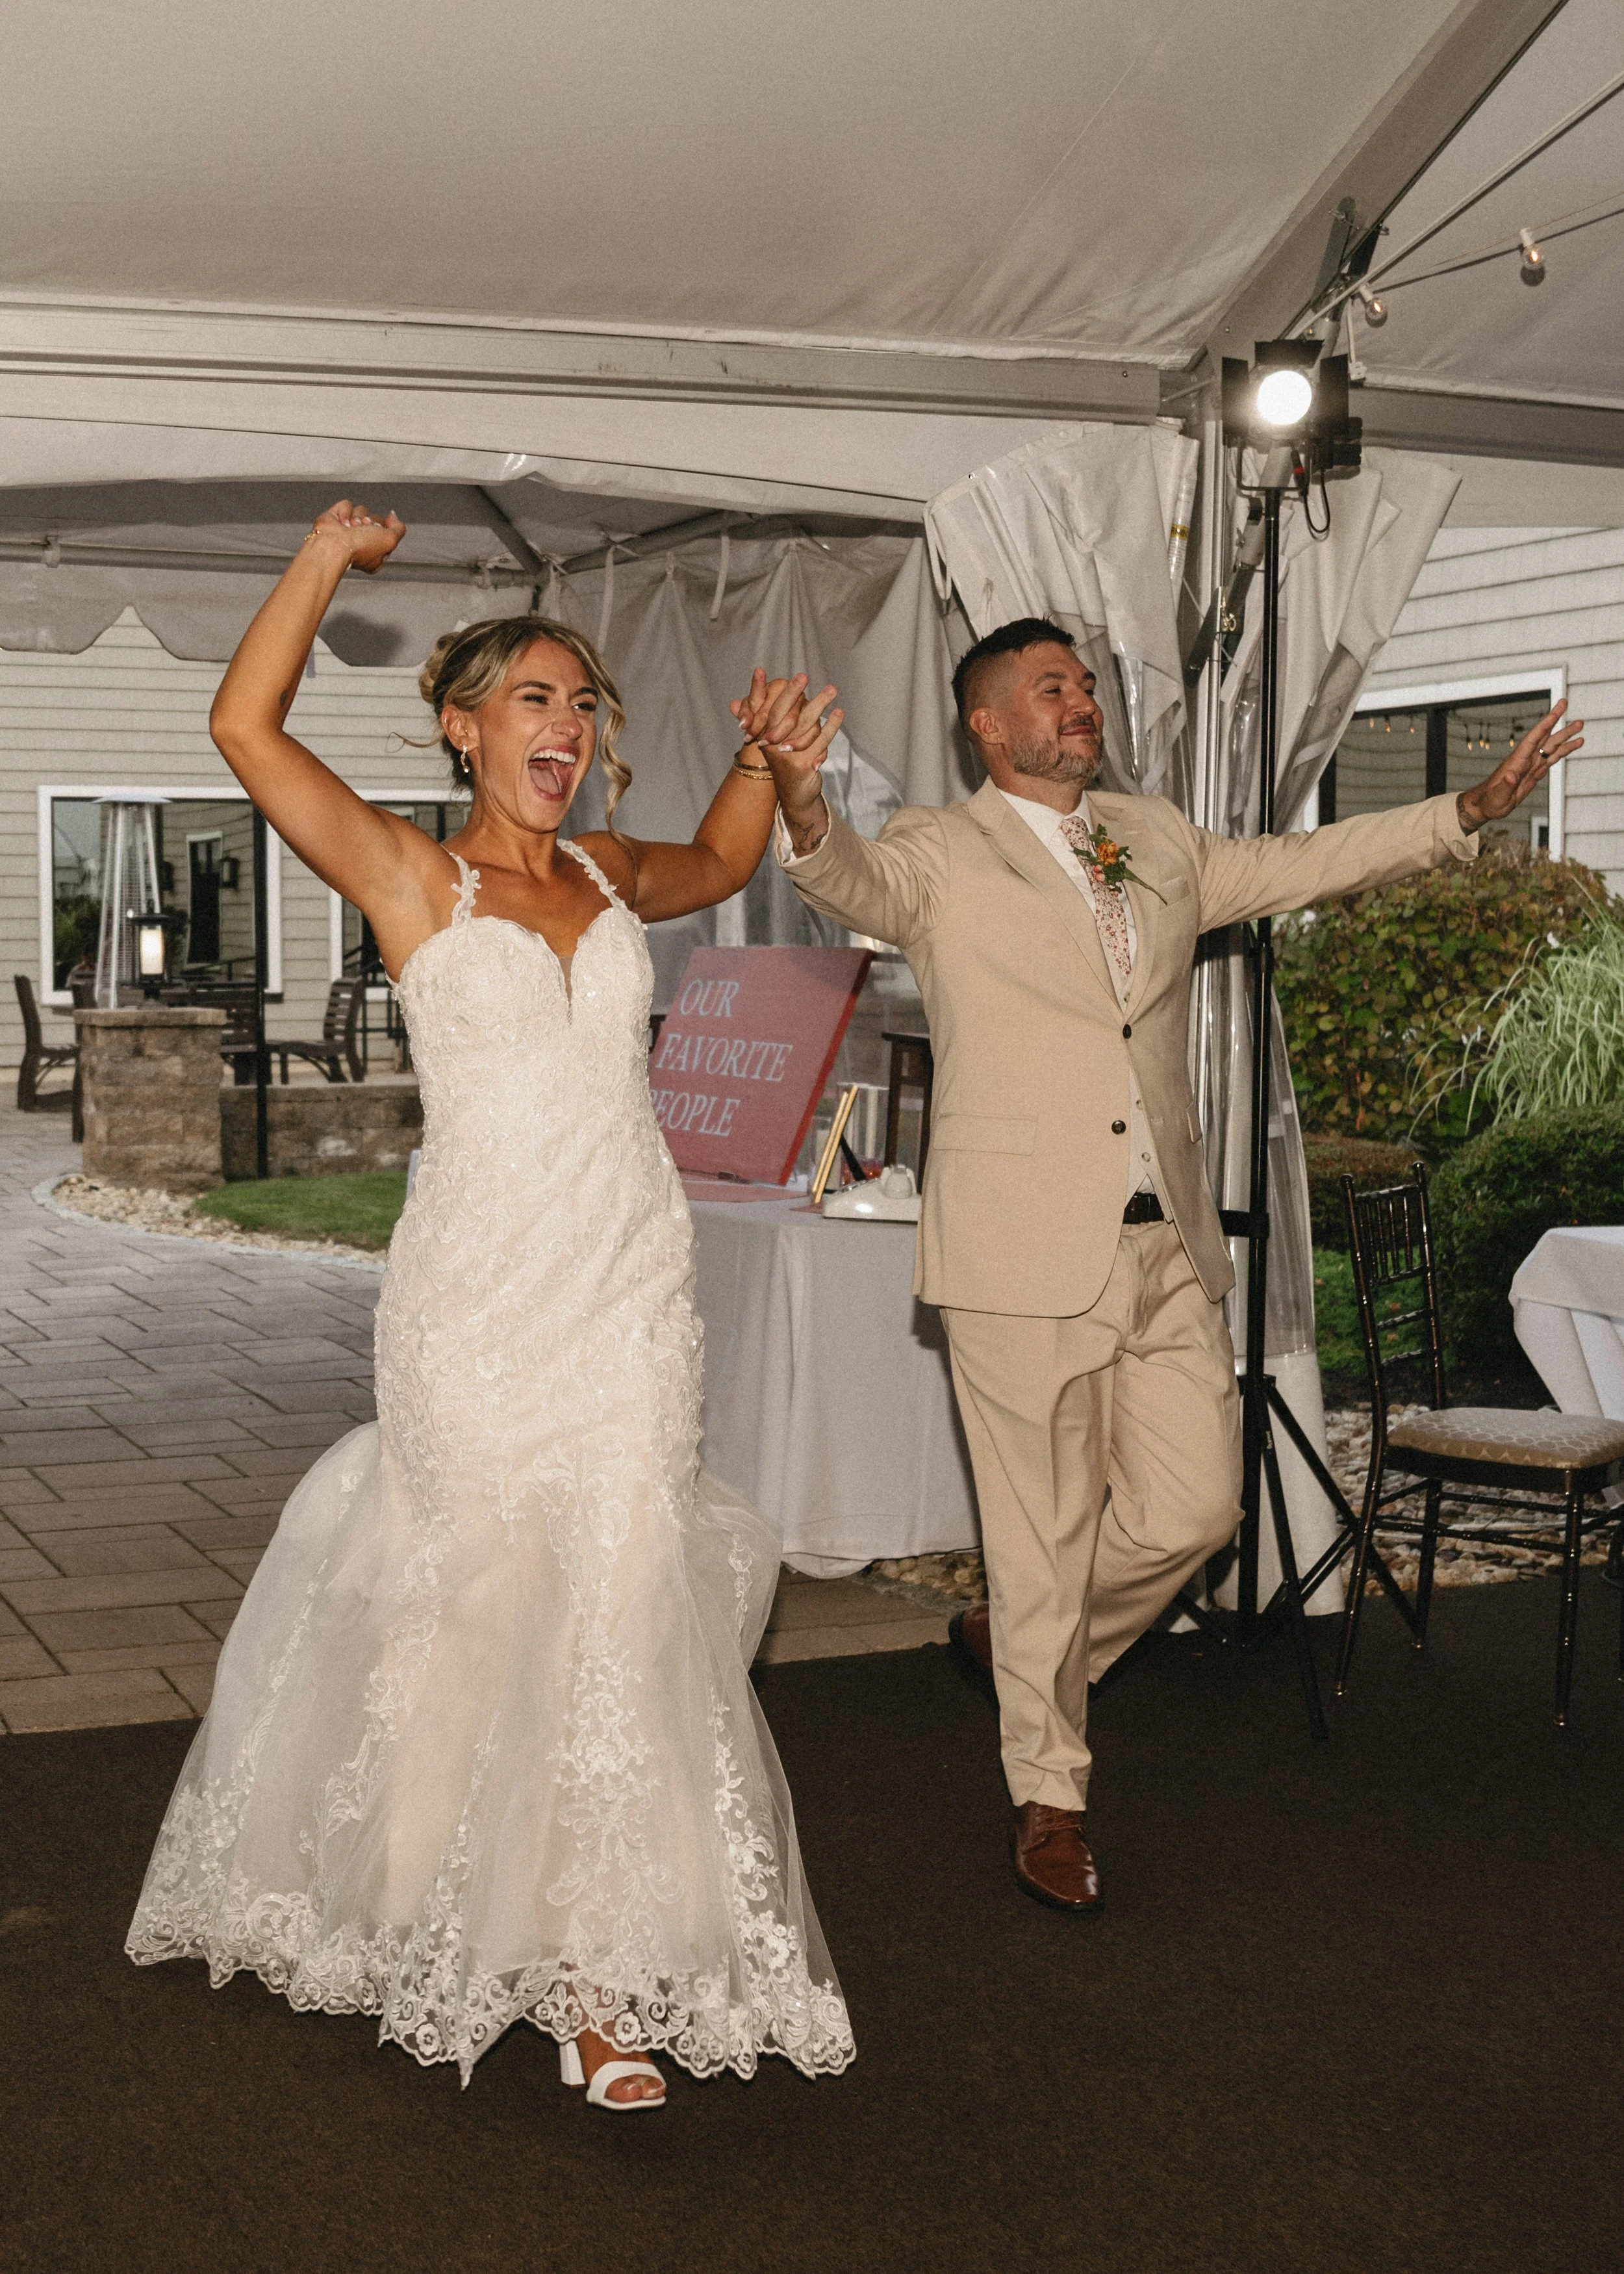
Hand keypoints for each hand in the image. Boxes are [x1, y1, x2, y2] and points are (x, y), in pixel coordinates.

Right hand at [307, 499, 405, 575]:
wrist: (334, 544)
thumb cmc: (359, 548)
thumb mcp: (390, 541)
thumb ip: (398, 528)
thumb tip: (393, 516)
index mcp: (375, 553)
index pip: (386, 531)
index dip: (383, 528)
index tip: (379, 532)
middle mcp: (361, 542)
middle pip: (374, 518)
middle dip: (370, 522)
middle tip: (363, 530)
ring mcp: (348, 530)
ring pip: (361, 510)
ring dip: (357, 518)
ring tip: (351, 528)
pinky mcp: (336, 518)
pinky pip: (346, 505)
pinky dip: (344, 513)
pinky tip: (341, 524)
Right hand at [730, 669, 843, 824]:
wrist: (795, 795)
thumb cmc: (786, 761)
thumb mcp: (775, 736)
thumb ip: (763, 711)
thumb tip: (746, 686)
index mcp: (765, 736)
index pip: (772, 710)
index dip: (778, 693)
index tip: (786, 676)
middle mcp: (772, 745)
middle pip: (785, 714)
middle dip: (794, 693)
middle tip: (804, 675)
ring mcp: (787, 756)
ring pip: (806, 725)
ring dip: (819, 704)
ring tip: (832, 689)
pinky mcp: (803, 765)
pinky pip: (820, 741)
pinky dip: (831, 726)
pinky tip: (838, 713)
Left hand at [1456, 701, 1582, 832]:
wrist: (1487, 805)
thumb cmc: (1490, 801)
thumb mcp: (1497, 796)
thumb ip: (1505, 786)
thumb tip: (1511, 775)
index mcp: (1517, 761)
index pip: (1534, 738)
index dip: (1545, 724)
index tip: (1556, 712)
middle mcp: (1526, 758)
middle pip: (1544, 735)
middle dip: (1554, 719)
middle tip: (1564, 702)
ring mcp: (1532, 764)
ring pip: (1552, 745)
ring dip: (1566, 734)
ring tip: (1580, 724)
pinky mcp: (1536, 771)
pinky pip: (1553, 757)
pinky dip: (1565, 750)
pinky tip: (1576, 743)